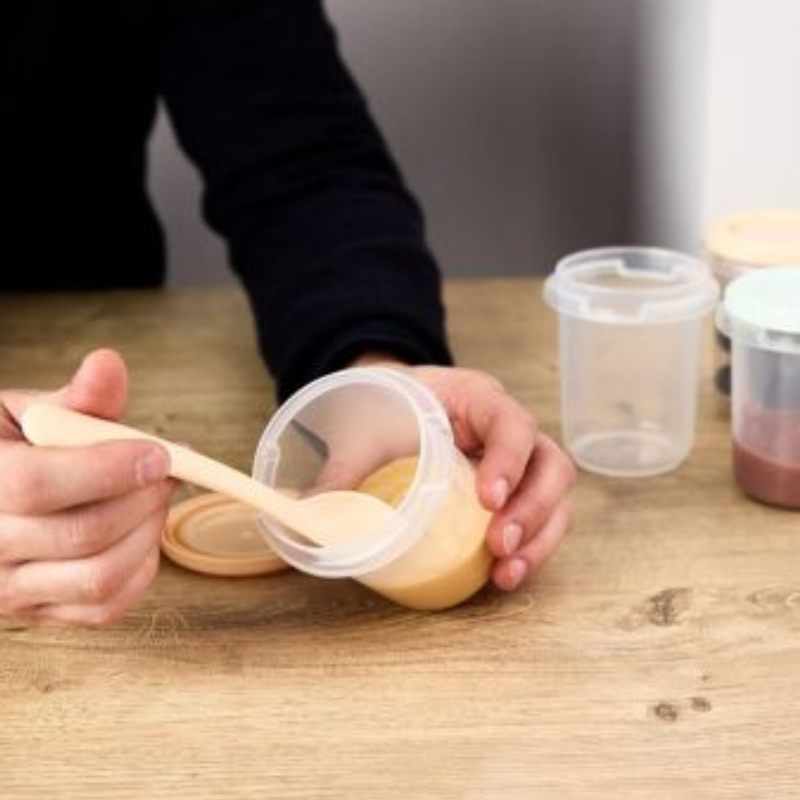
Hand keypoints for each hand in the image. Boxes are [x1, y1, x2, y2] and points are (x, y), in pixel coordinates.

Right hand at [0, 349, 175, 626]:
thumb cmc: (10, 449)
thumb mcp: (28, 413)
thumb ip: (76, 399)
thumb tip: (108, 365)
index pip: (35, 484)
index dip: (105, 468)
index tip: (158, 453)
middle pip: (81, 533)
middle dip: (143, 497)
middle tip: (170, 468)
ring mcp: (9, 590)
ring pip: (100, 576)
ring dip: (149, 532)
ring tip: (156, 495)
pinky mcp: (39, 613)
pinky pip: (106, 606)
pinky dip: (143, 569)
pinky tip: (142, 531)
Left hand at [352, 356, 575, 590]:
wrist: (390, 399)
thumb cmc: (384, 405)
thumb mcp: (365, 426)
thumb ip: (343, 465)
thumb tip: (310, 513)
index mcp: (476, 399)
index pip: (512, 422)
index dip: (509, 460)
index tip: (486, 498)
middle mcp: (506, 429)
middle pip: (550, 464)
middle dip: (531, 510)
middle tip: (497, 544)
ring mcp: (517, 463)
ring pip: (555, 497)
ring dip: (538, 538)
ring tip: (506, 572)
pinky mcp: (513, 494)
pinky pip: (540, 520)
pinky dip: (531, 549)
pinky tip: (504, 575)